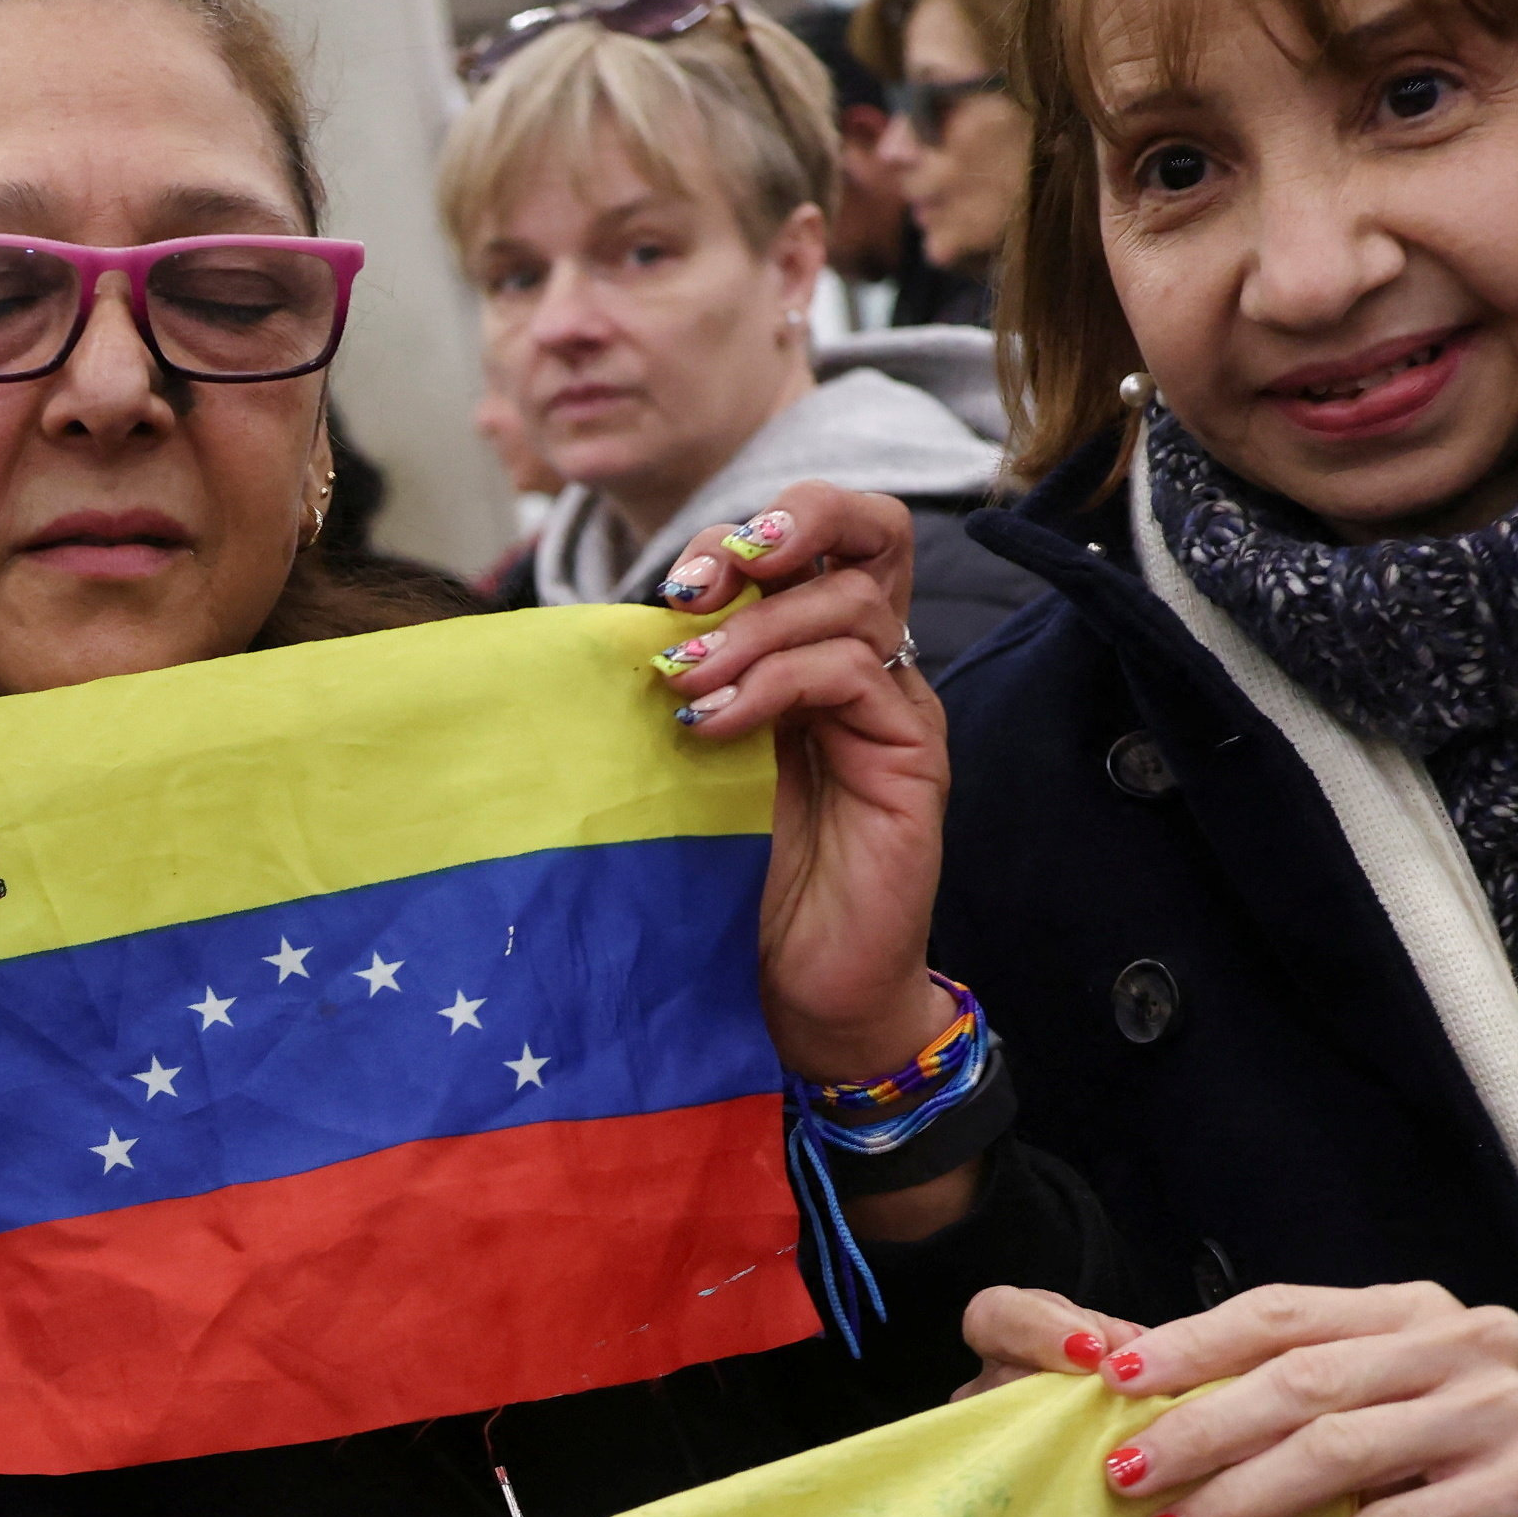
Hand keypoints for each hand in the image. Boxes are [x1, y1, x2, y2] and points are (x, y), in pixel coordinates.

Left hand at [654, 490, 953, 1087]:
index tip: (675, 586)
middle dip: (781, 527)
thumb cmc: (733, 879)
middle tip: (702, 586)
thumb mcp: (685, 761)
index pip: (814, 536)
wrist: (795, 989)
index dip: (745, 533)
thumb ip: (677, 685)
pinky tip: (717, 727)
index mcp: (812, 650)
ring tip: (686, 683)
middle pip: (871, 530)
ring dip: (752, 628)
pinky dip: (776, 683)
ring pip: (851, 601)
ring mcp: (894, 707)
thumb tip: (604, 625)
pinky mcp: (913, 755)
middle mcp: (867, 664)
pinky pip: (855, 673)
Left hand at [963, 1279, 1517, 1516]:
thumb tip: (1168, 1406)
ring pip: (1340, 1453)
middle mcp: (1460, 1346)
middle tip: (1123, 1475)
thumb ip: (1317, 1388)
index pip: (1285, 1313)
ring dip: (1242, 1499)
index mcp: (1415, 1311)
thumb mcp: (1405, 1397)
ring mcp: (1499, 1414)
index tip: (1115, 1378)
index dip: (1194, 1342)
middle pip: (1301, 1382)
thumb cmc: (1483, 1453)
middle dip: (1200, 1429)